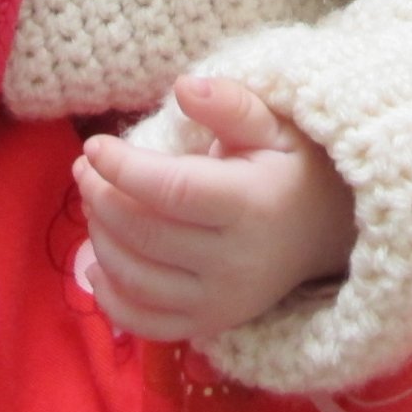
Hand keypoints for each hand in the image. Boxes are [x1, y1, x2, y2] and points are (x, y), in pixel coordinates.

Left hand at [73, 75, 358, 340]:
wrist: (326, 231)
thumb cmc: (291, 167)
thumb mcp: (272, 125)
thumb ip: (230, 104)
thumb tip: (184, 87)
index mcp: (253, 205)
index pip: (170, 191)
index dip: (122, 168)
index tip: (94, 146)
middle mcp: (237, 262)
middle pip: (144, 234)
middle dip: (101, 198)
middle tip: (84, 169)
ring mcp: (222, 301)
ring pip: (136, 277)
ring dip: (99, 238)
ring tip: (93, 201)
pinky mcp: (210, 324)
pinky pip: (146, 322)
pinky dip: (110, 297)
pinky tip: (97, 263)